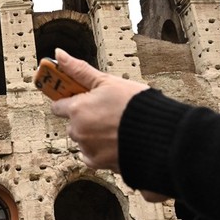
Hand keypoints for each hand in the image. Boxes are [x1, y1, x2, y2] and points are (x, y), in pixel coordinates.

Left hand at [50, 48, 148, 172]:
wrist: (161, 136)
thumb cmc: (136, 105)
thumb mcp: (108, 81)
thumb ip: (79, 70)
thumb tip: (59, 54)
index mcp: (77, 110)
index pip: (58, 106)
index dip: (69, 100)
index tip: (78, 97)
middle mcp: (78, 132)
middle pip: (73, 124)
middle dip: (85, 118)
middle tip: (107, 111)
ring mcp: (89, 150)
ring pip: (84, 140)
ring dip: (94, 135)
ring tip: (117, 127)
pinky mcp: (101, 165)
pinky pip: (94, 156)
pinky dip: (102, 150)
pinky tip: (117, 141)